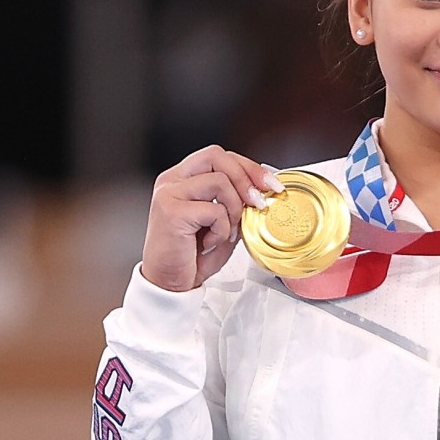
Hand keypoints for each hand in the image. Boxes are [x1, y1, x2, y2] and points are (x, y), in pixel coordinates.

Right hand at [141, 145, 282, 291]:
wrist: (170, 283)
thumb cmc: (194, 254)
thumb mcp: (224, 220)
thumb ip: (238, 199)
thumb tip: (264, 184)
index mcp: (183, 177)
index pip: (219, 156)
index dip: (249, 166)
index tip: (271, 184)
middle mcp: (172, 180)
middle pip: (217, 156)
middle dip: (246, 178)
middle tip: (259, 202)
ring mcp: (168, 194)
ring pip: (219, 181)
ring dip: (234, 209)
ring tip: (226, 231)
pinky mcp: (171, 212)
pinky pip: (213, 210)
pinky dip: (221, 229)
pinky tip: (210, 242)